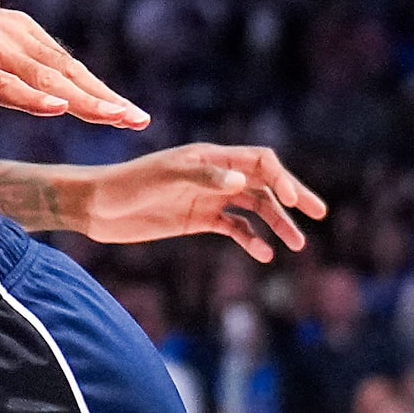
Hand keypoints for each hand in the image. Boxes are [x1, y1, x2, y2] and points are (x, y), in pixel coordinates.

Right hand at [0, 0, 146, 130]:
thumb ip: (5, 65)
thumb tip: (32, 92)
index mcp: (19, 32)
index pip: (68, 67)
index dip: (99, 91)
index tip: (132, 115)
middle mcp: (12, 34)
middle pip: (67, 73)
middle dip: (104, 99)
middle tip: (139, 119)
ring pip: (45, 78)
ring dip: (83, 100)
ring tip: (116, 116)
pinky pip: (2, 81)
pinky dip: (29, 95)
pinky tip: (55, 107)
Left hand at [67, 144, 326, 260]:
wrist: (95, 206)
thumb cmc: (126, 184)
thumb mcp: (164, 177)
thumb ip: (203, 176)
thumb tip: (244, 181)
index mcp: (209, 157)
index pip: (259, 160)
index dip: (280, 177)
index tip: (291, 201)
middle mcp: (214, 175)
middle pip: (264, 183)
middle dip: (291, 197)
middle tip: (318, 214)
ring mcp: (207, 197)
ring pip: (253, 208)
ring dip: (276, 224)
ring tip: (297, 245)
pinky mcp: (197, 219)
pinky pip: (234, 228)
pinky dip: (251, 240)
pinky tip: (263, 254)